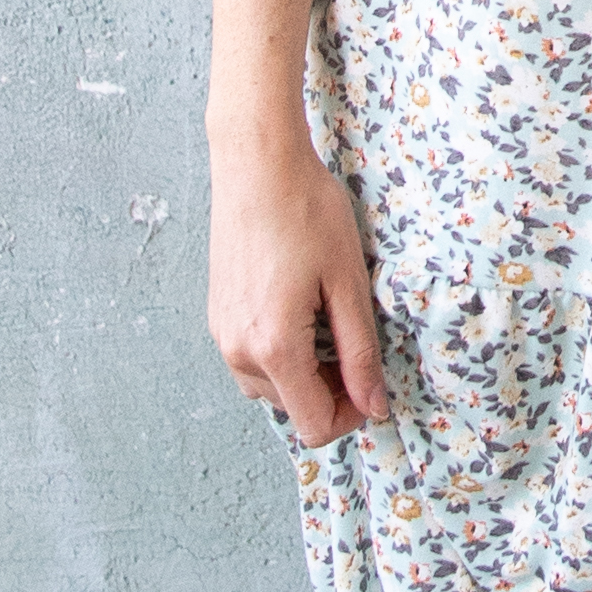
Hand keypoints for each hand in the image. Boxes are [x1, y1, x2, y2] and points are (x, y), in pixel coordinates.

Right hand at [210, 131, 385, 448]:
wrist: (257, 165)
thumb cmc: (307, 213)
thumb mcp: (348, 284)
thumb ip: (361, 353)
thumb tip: (374, 407)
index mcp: (274, 347)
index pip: (314, 426)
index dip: (351, 415)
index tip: (370, 382)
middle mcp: (239, 351)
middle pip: (293, 410)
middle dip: (330, 391)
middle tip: (353, 341)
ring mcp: (222, 335)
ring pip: (270, 390)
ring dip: (304, 374)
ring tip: (326, 322)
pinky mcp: (217, 318)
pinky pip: (252, 362)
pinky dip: (281, 354)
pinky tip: (300, 310)